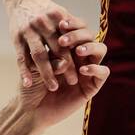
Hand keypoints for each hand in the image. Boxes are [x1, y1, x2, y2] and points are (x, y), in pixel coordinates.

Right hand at [6, 0, 83, 90]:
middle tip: (74, 82)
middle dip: (67, 67)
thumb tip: (88, 43)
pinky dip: (24, 72)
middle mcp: (43, 23)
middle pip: (58, 49)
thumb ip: (72, 28)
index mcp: (58, 17)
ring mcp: (28, 31)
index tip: (85, 70)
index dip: (78, 56)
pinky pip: (21, 58)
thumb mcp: (61, 14)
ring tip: (54, 87)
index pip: (71, 40)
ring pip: (39, 56)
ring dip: (47, 73)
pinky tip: (28, 83)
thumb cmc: (46, 10)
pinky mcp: (16, 38)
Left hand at [18, 14, 109, 129]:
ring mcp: (89, 69)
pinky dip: (95, 68)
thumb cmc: (30, 87)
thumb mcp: (36, 66)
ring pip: (100, 50)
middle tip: (63, 39)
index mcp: (68, 49)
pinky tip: (82, 70)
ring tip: (77, 51)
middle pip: (89, 36)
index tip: (61, 24)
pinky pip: (103, 72)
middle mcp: (81, 57)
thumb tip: (62, 42)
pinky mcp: (93, 86)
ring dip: (90, 47)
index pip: (76, 30)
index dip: (72, 25)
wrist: (30, 111)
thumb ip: (48, 52)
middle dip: (78, 35)